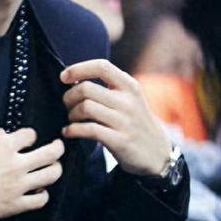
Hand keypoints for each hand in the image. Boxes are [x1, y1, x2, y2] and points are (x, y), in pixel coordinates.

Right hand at [0, 128, 63, 220]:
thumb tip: (1, 135)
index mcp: (4, 145)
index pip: (30, 134)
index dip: (30, 136)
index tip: (29, 139)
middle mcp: (16, 163)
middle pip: (51, 152)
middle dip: (57, 148)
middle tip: (58, 147)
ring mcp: (18, 185)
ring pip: (52, 174)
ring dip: (55, 169)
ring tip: (53, 168)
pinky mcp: (15, 205)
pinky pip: (41, 200)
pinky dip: (43, 194)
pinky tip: (38, 191)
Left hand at [60, 59, 171, 175]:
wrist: (157, 153)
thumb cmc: (134, 122)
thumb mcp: (129, 98)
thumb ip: (108, 87)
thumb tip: (73, 77)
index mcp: (129, 86)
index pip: (101, 66)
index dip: (78, 69)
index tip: (64, 77)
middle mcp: (128, 101)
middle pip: (86, 88)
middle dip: (69, 96)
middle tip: (67, 105)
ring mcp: (125, 121)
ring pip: (85, 107)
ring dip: (71, 114)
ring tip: (71, 119)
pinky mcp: (120, 141)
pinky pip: (88, 130)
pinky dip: (72, 130)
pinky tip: (68, 132)